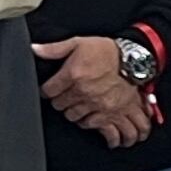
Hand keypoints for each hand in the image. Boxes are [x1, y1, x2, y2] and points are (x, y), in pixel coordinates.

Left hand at [36, 34, 153, 145]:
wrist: (135, 60)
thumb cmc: (108, 51)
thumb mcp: (78, 43)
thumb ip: (54, 49)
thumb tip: (35, 49)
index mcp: (73, 75)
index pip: (48, 91)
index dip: (47, 90)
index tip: (49, 90)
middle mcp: (84, 93)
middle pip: (60, 107)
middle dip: (60, 102)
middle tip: (64, 98)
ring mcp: (99, 106)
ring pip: (75, 119)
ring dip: (74, 114)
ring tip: (77, 109)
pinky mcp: (113, 113)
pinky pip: (98, 128)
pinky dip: (94, 126)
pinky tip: (93, 123)